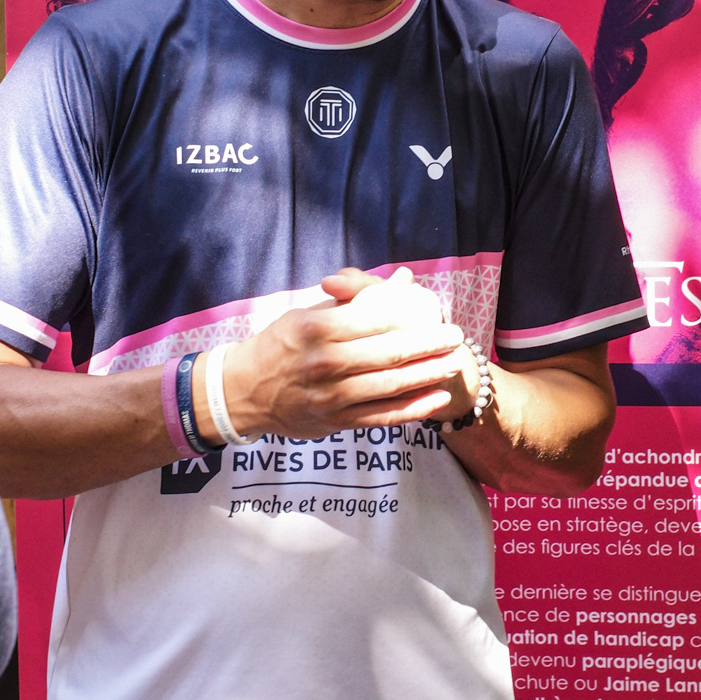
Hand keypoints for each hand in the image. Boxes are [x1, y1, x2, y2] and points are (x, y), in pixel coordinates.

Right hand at [209, 267, 468, 440]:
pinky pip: (381, 415)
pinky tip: (435, 398)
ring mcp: (331, 396)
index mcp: (317, 328)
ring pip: (390, 386)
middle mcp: (325, 362)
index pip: (375, 320)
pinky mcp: (335, 421)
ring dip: (427, 375)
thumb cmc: (280, 345)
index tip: (439, 312)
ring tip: (452, 363)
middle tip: (455, 335)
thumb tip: (402, 278)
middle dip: (429, 345)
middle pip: (389, 353)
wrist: (244, 392)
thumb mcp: (308, 313)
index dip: (413, 317)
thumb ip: (355, 298)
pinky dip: (412, 408)